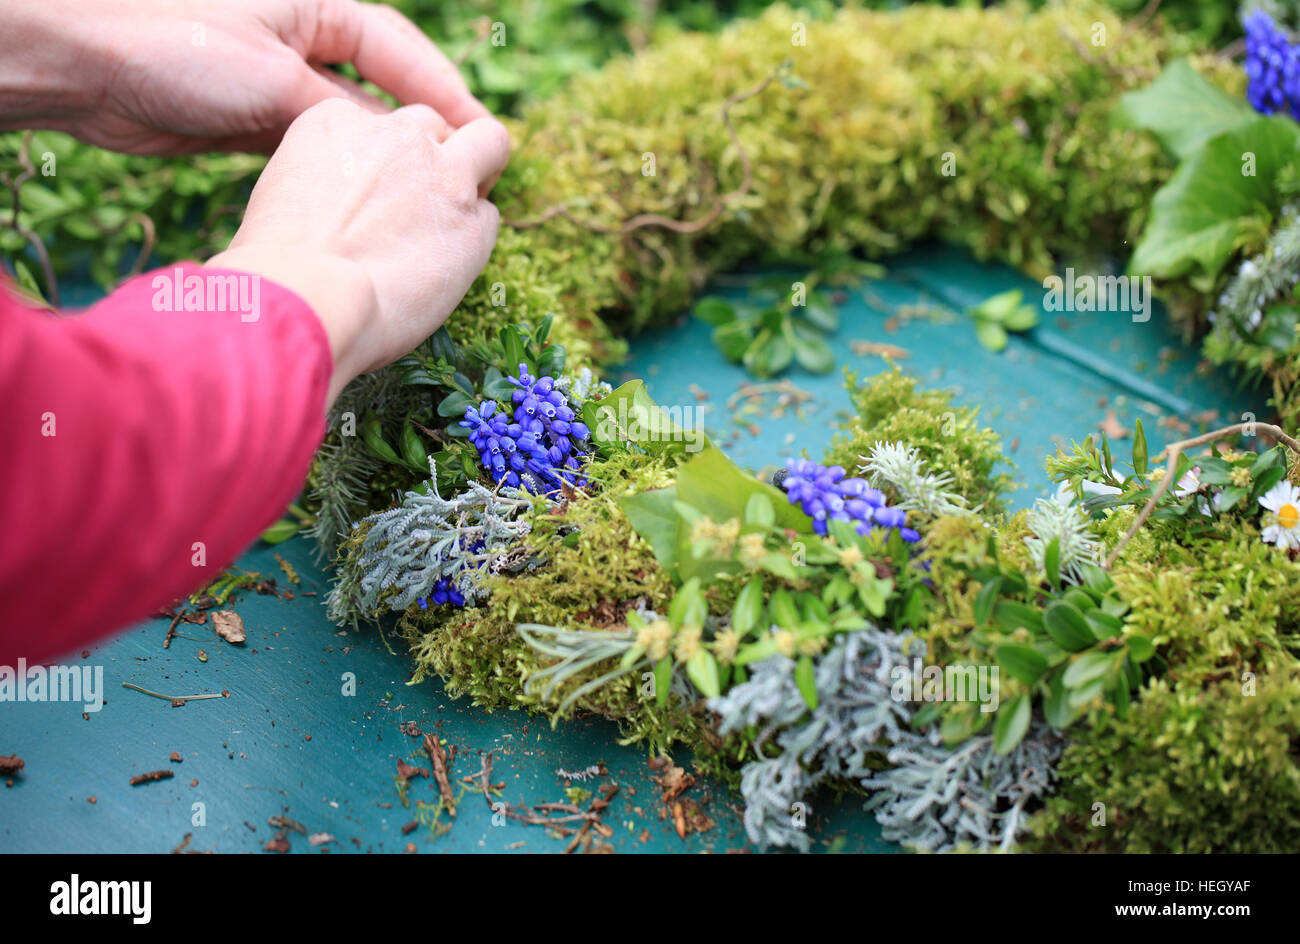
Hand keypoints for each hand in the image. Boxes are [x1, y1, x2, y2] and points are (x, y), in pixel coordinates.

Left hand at [1, 0, 486, 154]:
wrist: (83, 68)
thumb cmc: (178, 48)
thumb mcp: (278, 80)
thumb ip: (346, 116)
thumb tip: (401, 148)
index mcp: (314, 7)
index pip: (400, 50)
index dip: (446, 92)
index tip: (484, 134)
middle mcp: (299, 40)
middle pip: (380, 88)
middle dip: (420, 130)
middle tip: (462, 172)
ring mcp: (274, 82)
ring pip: (349, 125)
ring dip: (381, 159)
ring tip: (423, 195)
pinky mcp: (250, 121)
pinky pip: (315, 149)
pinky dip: (341, 172)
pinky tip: (367, 202)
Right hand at [206, 99, 509, 403]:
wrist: (307, 298)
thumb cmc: (278, 267)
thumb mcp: (286, 196)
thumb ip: (329, 181)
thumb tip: (351, 206)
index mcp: (339, 120)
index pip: (380, 124)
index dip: (383, 162)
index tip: (375, 197)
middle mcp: (396, 134)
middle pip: (434, 123)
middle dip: (437, 152)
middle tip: (428, 199)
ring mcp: (442, 173)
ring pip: (488, 142)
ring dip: (480, 172)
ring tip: (457, 219)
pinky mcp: (473, 221)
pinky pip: (490, 216)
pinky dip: (476, 238)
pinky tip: (450, 268)